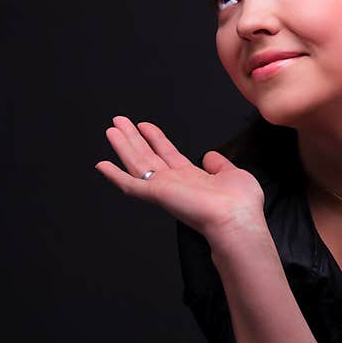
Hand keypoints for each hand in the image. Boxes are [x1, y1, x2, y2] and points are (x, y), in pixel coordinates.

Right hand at [95, 116, 265, 241]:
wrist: (235, 221)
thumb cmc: (240, 204)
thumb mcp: (232, 175)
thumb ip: (219, 165)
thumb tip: (209, 155)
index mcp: (192, 178)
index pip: (168, 155)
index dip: (155, 139)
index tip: (144, 126)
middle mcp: (174, 182)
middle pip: (148, 156)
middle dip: (133, 138)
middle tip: (119, 122)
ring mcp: (163, 188)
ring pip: (137, 164)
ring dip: (123, 146)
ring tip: (111, 129)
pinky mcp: (156, 194)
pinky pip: (130, 184)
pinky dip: (115, 175)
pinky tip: (102, 165)